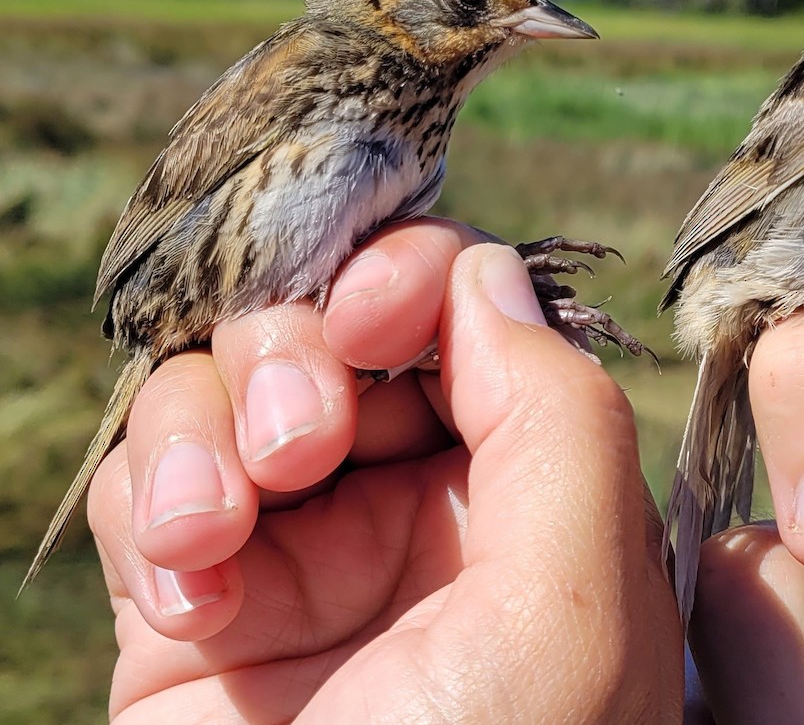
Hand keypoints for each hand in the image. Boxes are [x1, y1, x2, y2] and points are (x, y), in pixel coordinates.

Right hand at [88, 218, 681, 722]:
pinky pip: (155, 471)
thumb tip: (482, 271)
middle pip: (337, 323)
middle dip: (302, 354)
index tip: (369, 319)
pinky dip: (153, 503)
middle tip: (297, 444)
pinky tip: (188, 595)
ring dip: (212, 428)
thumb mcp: (572, 609)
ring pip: (234, 381)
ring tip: (221, 528)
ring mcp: (303, 543)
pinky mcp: (195, 592)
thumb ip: (557, 419)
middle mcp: (419, 502)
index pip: (465, 308)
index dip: (409, 280)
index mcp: (530, 489)